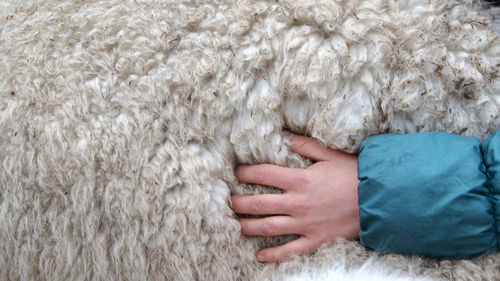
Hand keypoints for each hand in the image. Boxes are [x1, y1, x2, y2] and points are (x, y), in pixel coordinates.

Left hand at [231, 131, 359, 262]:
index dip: (245, 173)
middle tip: (228, 202)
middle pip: (258, 204)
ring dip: (248, 226)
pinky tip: (259, 256)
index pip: (263, 174)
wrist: (378, 199)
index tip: (236, 173)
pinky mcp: (315, 240)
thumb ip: (304, 145)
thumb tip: (284, 135)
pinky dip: (273, 255)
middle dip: (239, 203)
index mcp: (299, 180)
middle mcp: (297, 203)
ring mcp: (305, 224)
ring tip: (236, 224)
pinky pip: (290, 250)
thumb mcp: (329, 154)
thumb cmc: (353, 174)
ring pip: (268, 227)